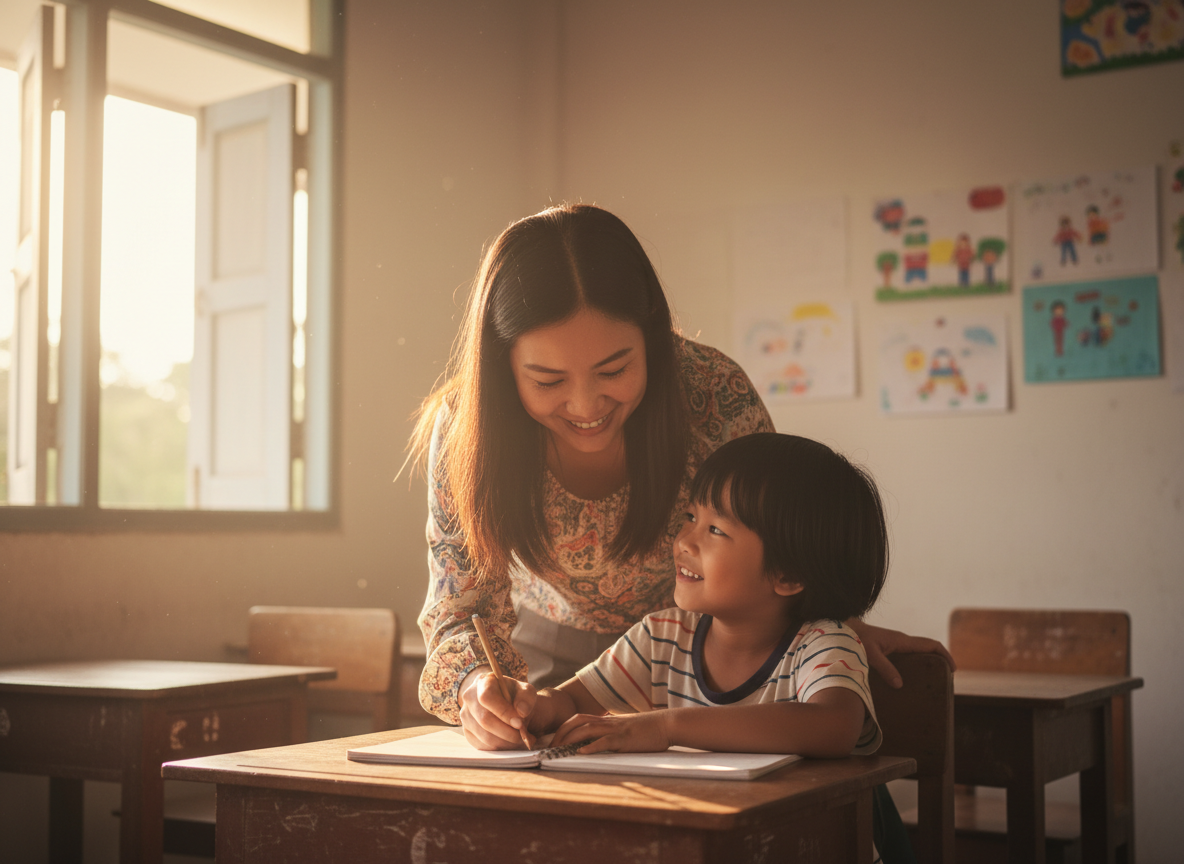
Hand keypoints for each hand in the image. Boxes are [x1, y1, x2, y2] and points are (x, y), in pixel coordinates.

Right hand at [457, 667, 536, 749]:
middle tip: (523, 735)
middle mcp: (469, 698)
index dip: (503, 712)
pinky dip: (499, 748)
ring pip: (484, 736)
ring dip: (506, 742)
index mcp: (483, 682)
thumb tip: (521, 712)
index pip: (487, 697)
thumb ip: (526, 698)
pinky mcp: (467, 732)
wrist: (506, 704)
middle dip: (507, 732)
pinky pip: (483, 746)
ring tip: (520, 740)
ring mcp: (465, 716)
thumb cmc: (516, 696)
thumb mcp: (526, 691)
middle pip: (485, 720)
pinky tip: (510, 743)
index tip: (519, 722)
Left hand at [550, 711, 671, 753]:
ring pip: (586, 730)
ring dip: (570, 740)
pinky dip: (591, 747)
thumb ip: (610, 735)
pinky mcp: (624, 739)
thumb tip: (597, 745)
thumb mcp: (624, 730)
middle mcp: (607, 723)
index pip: (578, 719)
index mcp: (606, 721)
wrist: (666, 725)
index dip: (563, 727)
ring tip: (558, 750)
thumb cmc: (647, 730)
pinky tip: (581, 753)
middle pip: (577, 722)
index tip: (553, 739)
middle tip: (550, 747)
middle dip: (561, 733)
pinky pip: (605, 741)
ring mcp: (615, 729)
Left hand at [847, 619, 955, 688]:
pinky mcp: (887, 649)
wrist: (841, 630)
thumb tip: (900, 684)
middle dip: (939, 661)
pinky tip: (910, 680)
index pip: (931, 644)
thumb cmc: (854, 640)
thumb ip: (884, 668)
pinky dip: (915, 665)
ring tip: (931, 682)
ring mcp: (895, 644)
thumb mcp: (869, 655)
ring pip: (918, 652)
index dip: (945, 655)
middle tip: (945, 680)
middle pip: (928, 649)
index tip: (953, 669)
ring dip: (928, 663)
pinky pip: (907, 656)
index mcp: (901, 640)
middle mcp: (901, 641)